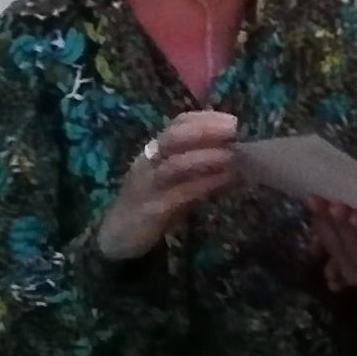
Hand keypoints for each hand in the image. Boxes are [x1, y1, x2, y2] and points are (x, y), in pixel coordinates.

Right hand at [98, 112, 239, 260]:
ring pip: (175, 164)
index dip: (205, 119)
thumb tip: (237, 160)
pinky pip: (180, 194)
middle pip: (173, 137)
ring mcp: (148, 185)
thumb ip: (200, 170)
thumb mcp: (176, 182)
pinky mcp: (152, 209)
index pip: (177, 125)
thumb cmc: (152, 205)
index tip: (232, 120)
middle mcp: (148, 162)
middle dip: (205, 130)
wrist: (120, 236)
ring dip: (206, 157)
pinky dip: (203, 185)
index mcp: (153, 152)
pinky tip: (224, 183)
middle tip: (234, 130)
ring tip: (232, 156)